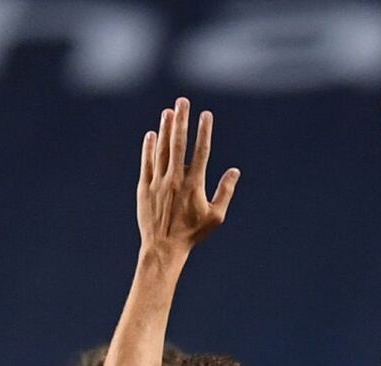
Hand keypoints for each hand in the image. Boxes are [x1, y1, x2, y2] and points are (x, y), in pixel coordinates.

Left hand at [137, 98, 237, 262]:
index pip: (201, 152)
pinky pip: (147, 163)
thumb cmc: (192, 234)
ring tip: (168, 112)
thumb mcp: (215, 217)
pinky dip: (149, 148)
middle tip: (182, 101)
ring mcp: (158, 183)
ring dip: (165, 129)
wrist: (163, 249)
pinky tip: (151, 134)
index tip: (206, 114)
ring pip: (162, 150)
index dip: (204, 131)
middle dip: (182, 120)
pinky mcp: (144, 188)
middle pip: (179, 144)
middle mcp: (175, 180)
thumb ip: (225, 192)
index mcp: (194, 185)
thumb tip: (235, 171)